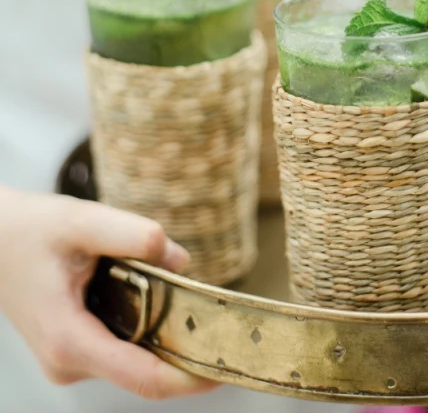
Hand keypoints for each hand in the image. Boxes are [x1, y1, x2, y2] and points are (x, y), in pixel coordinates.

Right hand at [0, 186, 218, 399]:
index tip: (227, 366)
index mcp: (69, 340)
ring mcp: (70, 360)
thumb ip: (133, 235)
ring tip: (185, 295)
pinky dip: (144, 324)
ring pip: (134, 356)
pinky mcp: (74, 348)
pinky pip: (121, 345)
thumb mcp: (82, 220)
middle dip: (184, 348)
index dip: (190, 378)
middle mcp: (69, 362)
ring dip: (163, 331)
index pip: (143, 377)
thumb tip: (179, 260)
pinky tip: (154, 294)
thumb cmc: (30, 231)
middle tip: (219, 316)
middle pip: (144, 369)